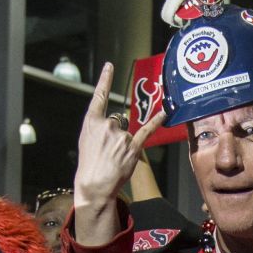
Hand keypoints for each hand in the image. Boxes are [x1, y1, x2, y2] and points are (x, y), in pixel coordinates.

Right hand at [74, 64, 162, 212]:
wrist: (95, 185)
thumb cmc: (89, 164)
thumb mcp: (86, 140)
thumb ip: (98, 127)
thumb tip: (113, 123)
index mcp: (91, 122)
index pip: (99, 97)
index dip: (105, 80)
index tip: (109, 66)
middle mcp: (107, 125)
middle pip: (118, 120)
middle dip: (115, 134)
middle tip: (108, 151)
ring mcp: (121, 136)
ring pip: (128, 132)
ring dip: (124, 143)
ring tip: (115, 158)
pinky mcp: (134, 147)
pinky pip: (147, 130)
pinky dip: (157, 120)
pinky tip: (166, 111)